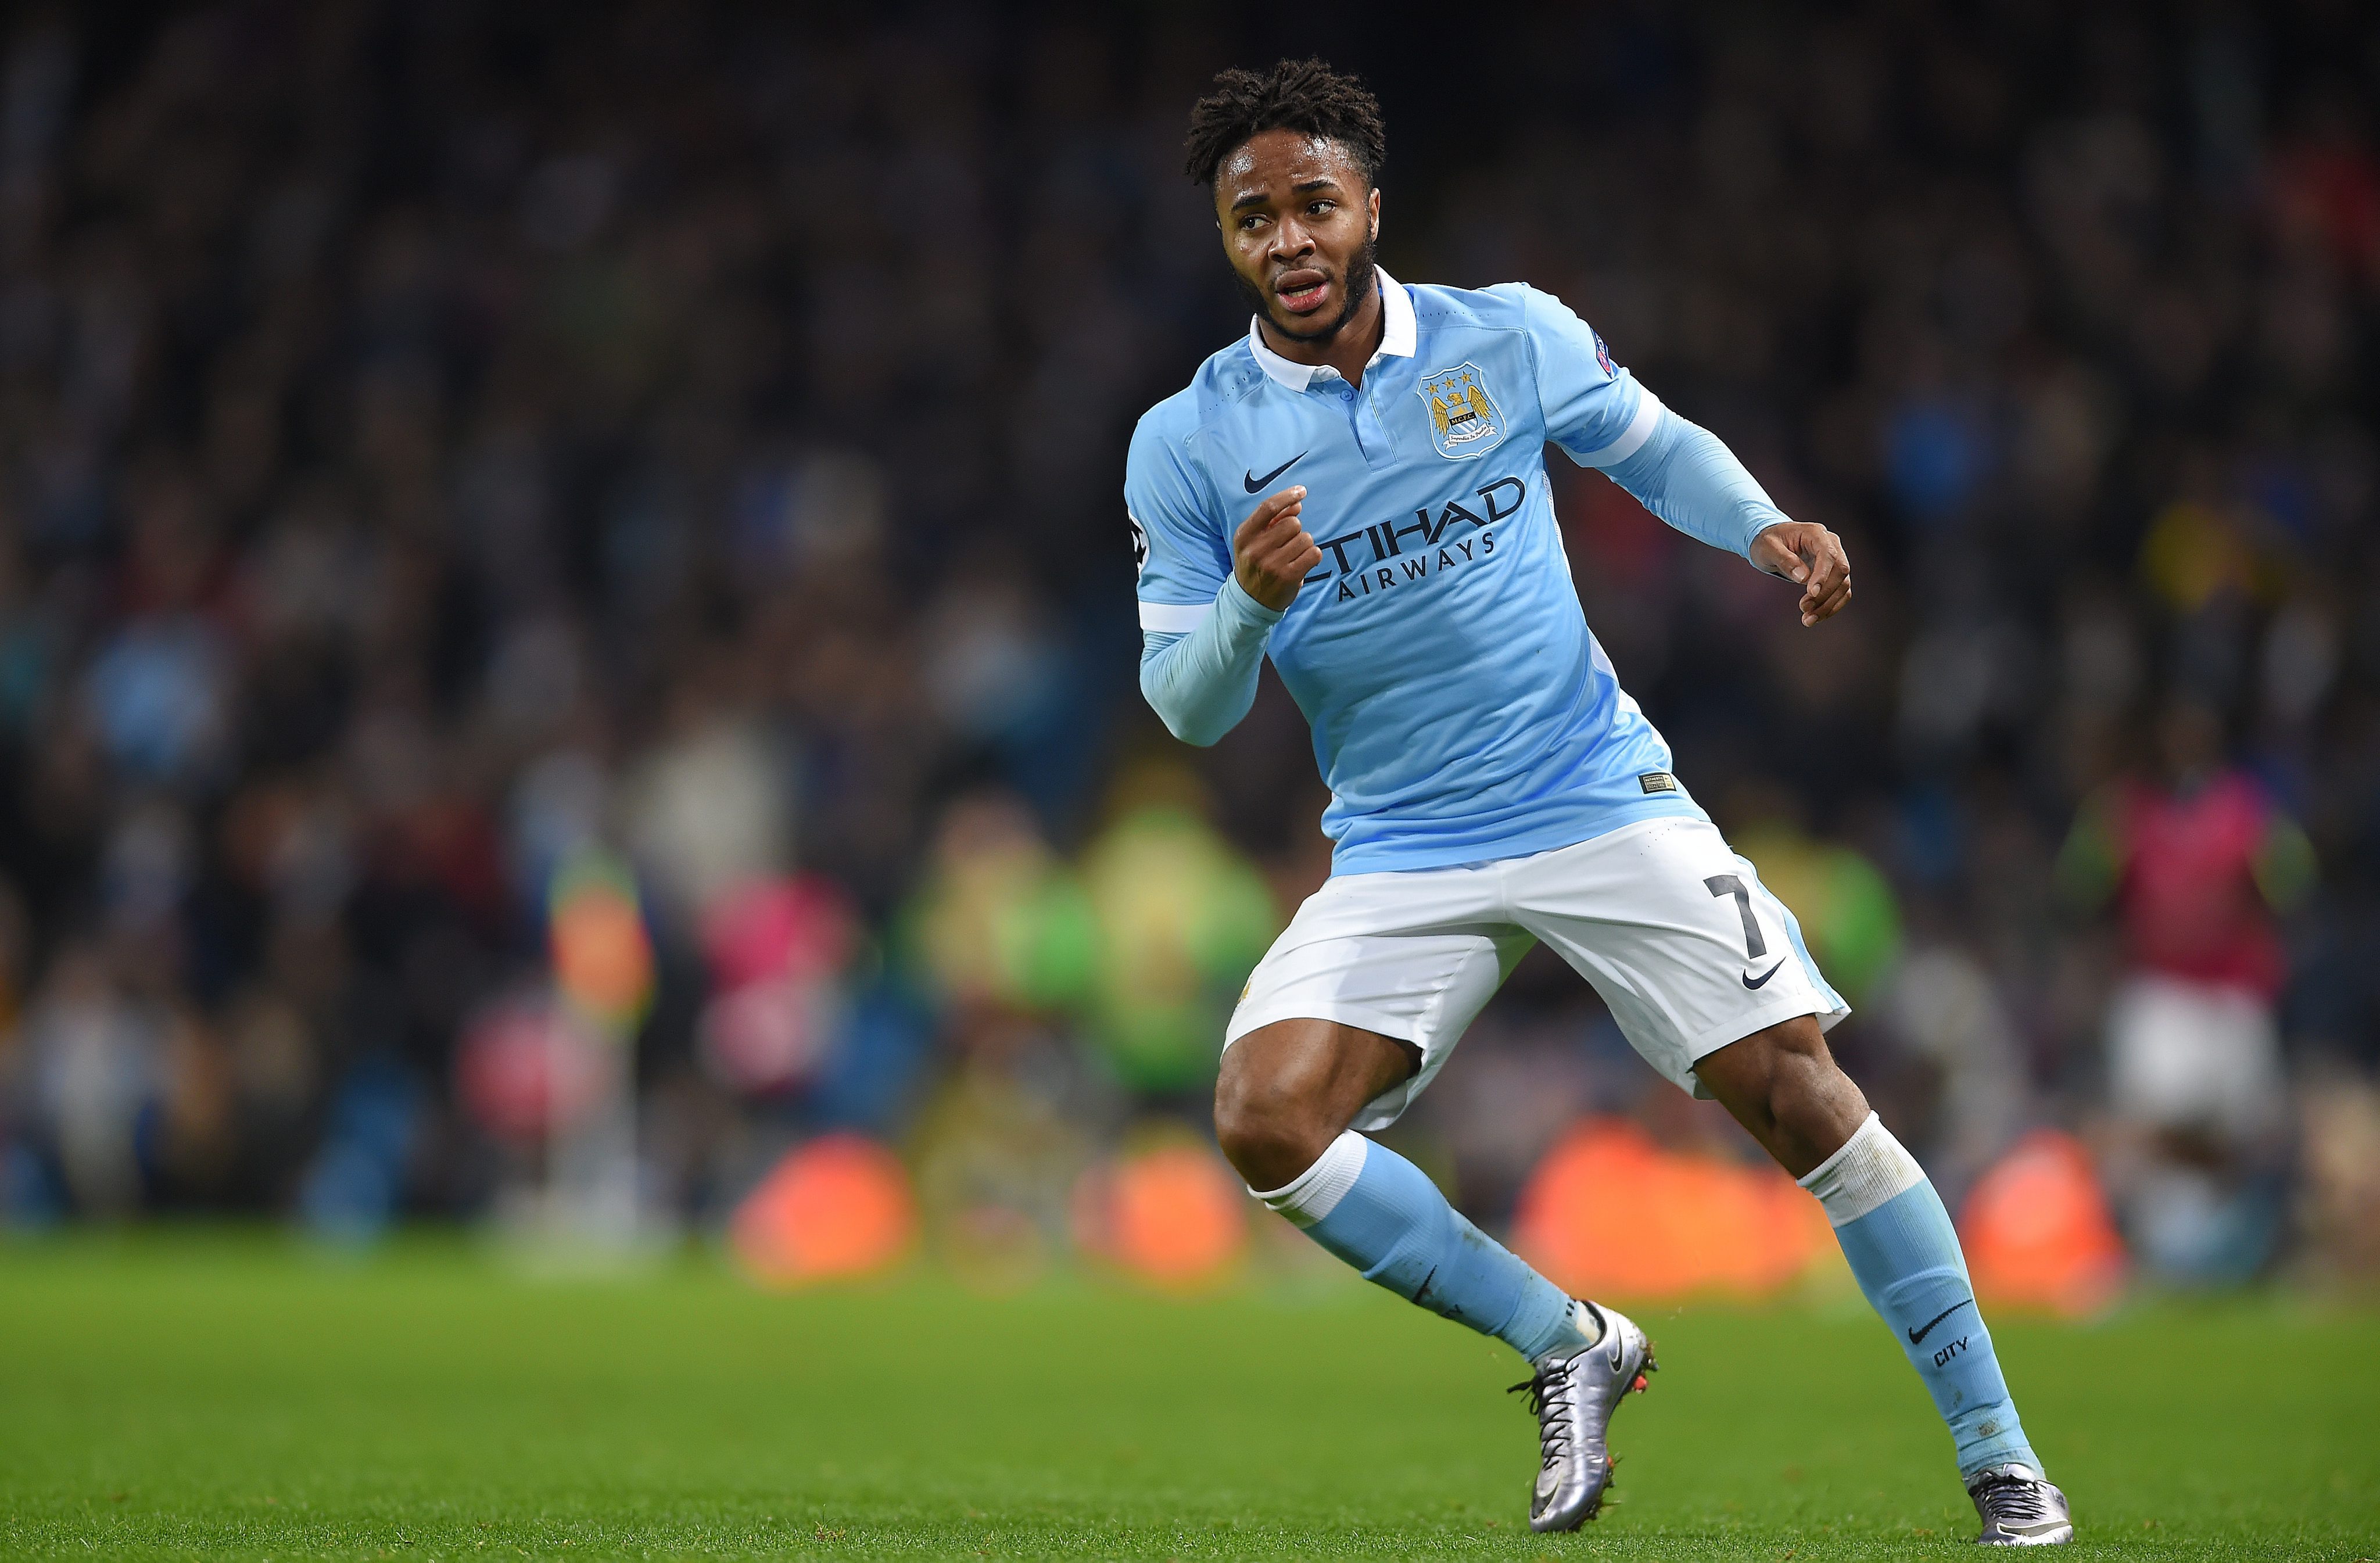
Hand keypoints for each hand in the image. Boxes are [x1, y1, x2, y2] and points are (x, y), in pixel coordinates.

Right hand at [1233, 486, 1321, 611]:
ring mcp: (1272, 564)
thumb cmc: (1256, 563)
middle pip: (1292, 523)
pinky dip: (1312, 556)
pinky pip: (1314, 553)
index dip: (1288, 496)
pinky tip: (1301, 563)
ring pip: (1305, 538)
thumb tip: (1297, 504)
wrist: (1251, 600)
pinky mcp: (1289, 577)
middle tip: (1286, 544)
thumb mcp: (1255, 540)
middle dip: (1295, 530)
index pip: (1268, 507)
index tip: (1302, 491)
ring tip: (1292, 556)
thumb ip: (1274, 520)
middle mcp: (1255, 549)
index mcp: (1244, 536)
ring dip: (1304, 545)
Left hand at [1750, 520, 1851, 626]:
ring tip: (1808, 620)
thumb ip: (1785, 560)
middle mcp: (1831, 544)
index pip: (1828, 555)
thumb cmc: (1768, 541)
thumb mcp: (1768, 547)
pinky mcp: (1833, 573)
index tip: (1811, 593)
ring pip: (1843, 584)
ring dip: (1828, 605)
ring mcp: (1835, 559)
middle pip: (1840, 571)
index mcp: (1816, 533)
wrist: (1772, 541)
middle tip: (1803, 609)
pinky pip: (1841, 591)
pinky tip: (1816, 617)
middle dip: (1824, 594)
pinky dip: (1832, 606)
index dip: (1822, 575)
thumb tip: (1803, 578)